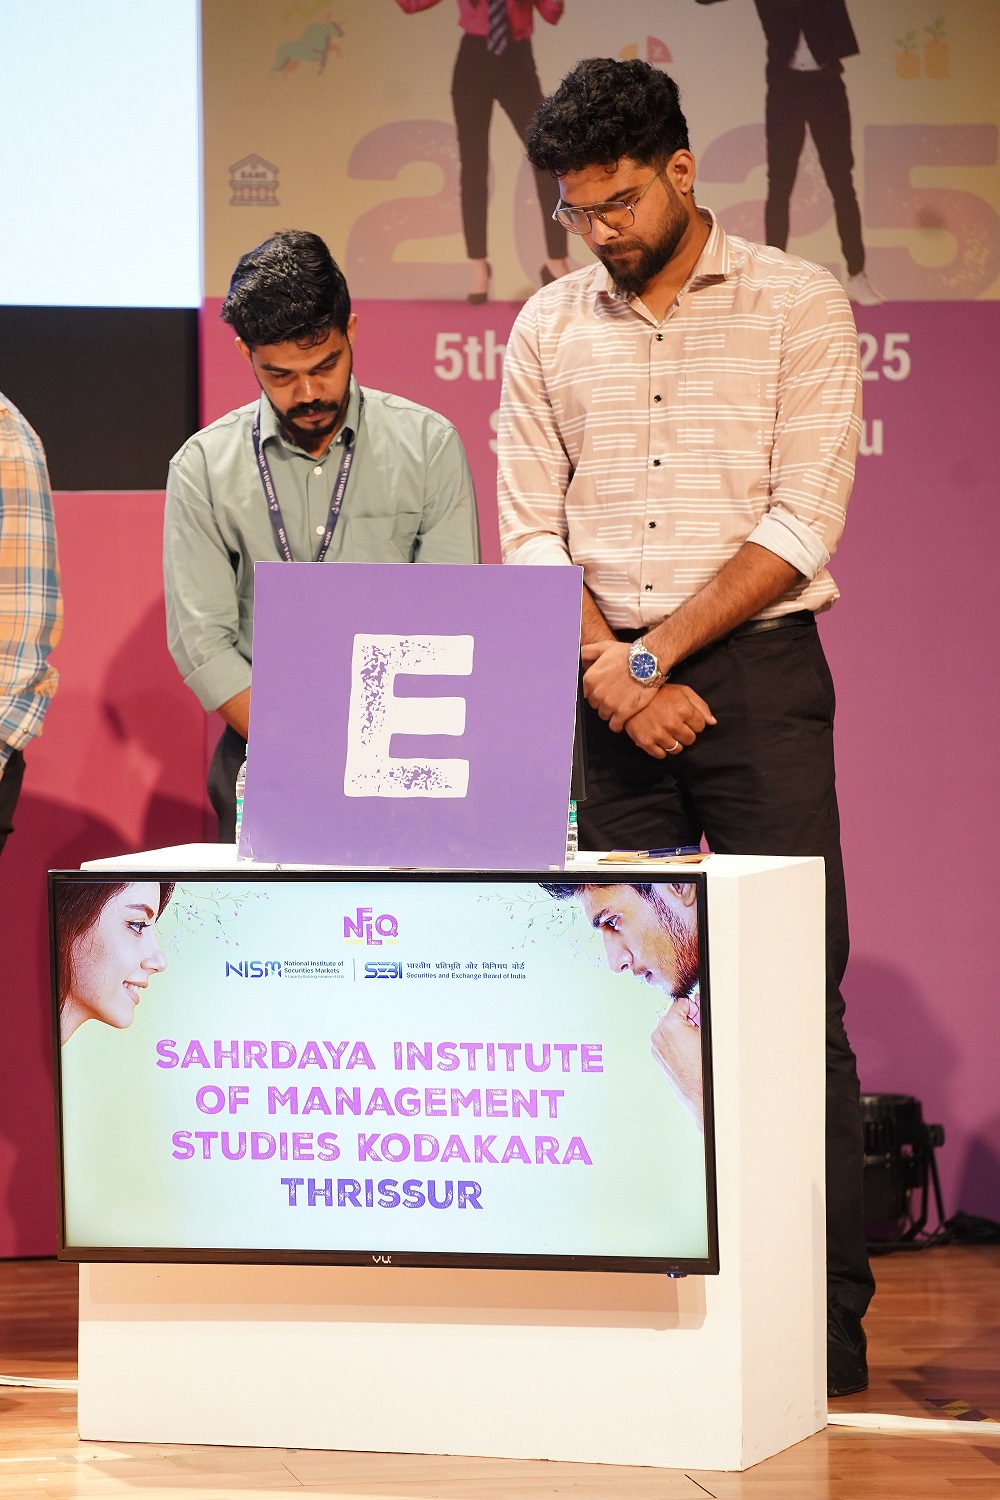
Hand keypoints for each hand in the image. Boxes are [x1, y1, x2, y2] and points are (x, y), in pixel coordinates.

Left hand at [581, 640, 658, 731]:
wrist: (648, 662)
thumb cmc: (629, 654)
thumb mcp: (604, 647)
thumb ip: (588, 652)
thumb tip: (581, 659)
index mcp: (590, 679)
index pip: (586, 694)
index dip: (596, 693)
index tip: (604, 691)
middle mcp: (597, 693)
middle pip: (595, 705)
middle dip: (603, 702)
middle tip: (615, 696)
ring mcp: (609, 704)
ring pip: (604, 715)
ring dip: (611, 712)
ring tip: (620, 705)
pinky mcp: (622, 713)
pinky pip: (614, 726)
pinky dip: (618, 724)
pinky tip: (622, 718)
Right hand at [624, 683, 715, 757]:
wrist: (631, 693)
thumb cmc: (659, 692)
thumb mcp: (683, 692)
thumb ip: (700, 706)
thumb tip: (712, 723)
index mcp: (683, 709)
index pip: (700, 727)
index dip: (694, 723)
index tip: (685, 719)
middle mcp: (672, 723)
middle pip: (690, 740)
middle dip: (685, 734)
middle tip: (676, 726)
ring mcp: (658, 734)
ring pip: (677, 749)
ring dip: (674, 743)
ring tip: (666, 733)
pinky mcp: (646, 741)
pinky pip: (661, 755)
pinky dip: (661, 750)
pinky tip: (658, 739)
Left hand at [651, 998, 703, 1130]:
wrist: (700, 1091)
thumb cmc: (705, 1064)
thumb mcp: (707, 1033)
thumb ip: (700, 1012)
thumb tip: (696, 1000)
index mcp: (669, 1025)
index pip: (680, 1002)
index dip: (693, 1009)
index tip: (698, 1020)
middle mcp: (658, 1034)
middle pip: (672, 1014)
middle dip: (685, 1020)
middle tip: (697, 1033)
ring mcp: (656, 1046)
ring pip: (668, 1027)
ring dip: (680, 1030)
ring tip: (692, 1044)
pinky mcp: (657, 1055)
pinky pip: (665, 1040)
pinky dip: (674, 1041)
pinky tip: (686, 1052)